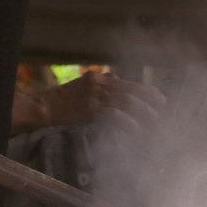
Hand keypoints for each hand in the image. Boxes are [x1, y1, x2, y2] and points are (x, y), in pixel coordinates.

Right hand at [38, 71, 166, 132]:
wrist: (44, 107)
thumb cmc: (63, 99)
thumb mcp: (82, 84)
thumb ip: (101, 81)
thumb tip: (117, 79)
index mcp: (99, 78)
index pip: (127, 82)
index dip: (145, 89)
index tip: (158, 96)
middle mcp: (99, 84)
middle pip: (130, 90)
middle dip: (149, 98)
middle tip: (162, 106)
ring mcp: (95, 96)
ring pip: (125, 101)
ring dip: (142, 110)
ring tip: (153, 118)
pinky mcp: (90, 110)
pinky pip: (113, 114)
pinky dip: (126, 121)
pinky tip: (135, 128)